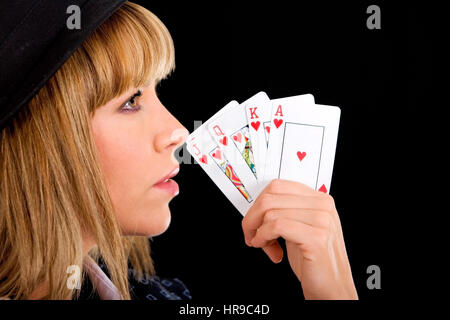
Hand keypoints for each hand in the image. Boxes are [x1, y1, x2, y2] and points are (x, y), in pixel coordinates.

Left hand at [242, 179, 357, 299]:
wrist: (333, 288)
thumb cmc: (314, 262)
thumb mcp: (299, 228)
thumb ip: (286, 212)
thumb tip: (258, 205)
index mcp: (319, 199)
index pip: (278, 186)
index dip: (258, 202)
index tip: (253, 219)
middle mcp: (323, 206)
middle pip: (271, 197)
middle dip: (253, 216)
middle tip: (251, 233)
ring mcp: (321, 220)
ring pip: (270, 212)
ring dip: (257, 231)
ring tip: (262, 244)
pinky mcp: (316, 237)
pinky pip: (276, 225)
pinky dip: (263, 237)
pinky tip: (266, 247)